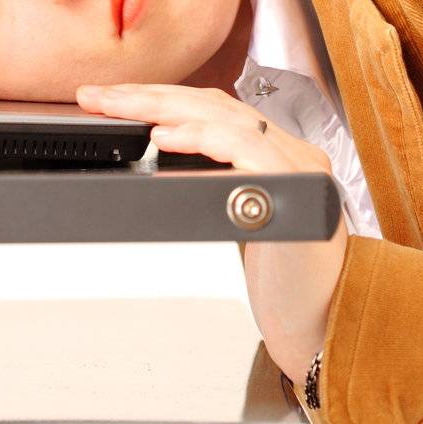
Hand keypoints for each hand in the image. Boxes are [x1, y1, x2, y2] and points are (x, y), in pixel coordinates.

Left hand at [75, 81, 349, 384]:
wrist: (325, 328)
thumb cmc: (282, 283)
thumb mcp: (238, 223)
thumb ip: (213, 184)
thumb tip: (154, 154)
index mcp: (275, 152)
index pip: (212, 106)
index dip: (159, 96)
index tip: (109, 98)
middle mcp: (291, 150)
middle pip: (214, 104)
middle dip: (149, 95)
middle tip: (98, 97)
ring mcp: (298, 166)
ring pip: (225, 117)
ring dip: (165, 109)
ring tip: (121, 107)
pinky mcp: (298, 190)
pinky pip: (247, 149)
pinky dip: (203, 137)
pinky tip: (166, 138)